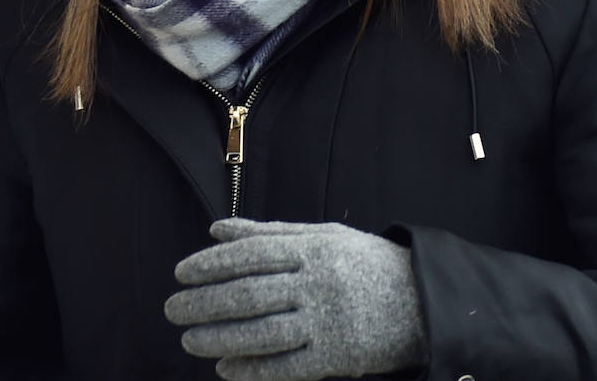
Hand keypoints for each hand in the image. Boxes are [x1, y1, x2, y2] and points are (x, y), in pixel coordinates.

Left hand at [165, 218, 427, 380]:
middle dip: (204, 302)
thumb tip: (216, 230)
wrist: (423, 301)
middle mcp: (318, 283)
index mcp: (313, 249)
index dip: (211, 264)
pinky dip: (252, 370)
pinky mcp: (336, 356)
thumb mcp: (323, 235)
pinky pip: (286, 367)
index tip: (181, 274)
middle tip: (172, 309)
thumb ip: (269, 233)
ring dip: (219, 338)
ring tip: (190, 339)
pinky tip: (225, 368)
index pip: (250, 254)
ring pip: (262, 332)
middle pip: (249, 294)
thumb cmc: (364, 263)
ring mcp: (327, 321)